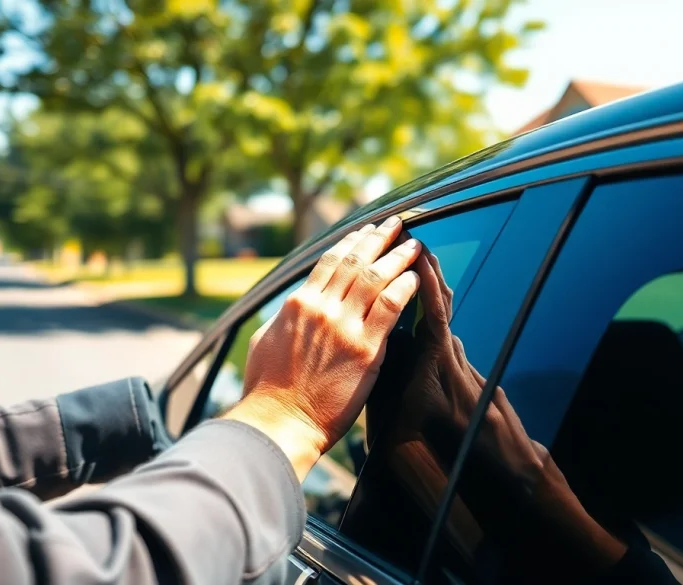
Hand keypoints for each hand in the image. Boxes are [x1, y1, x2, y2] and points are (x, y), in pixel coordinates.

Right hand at [224, 217, 420, 479]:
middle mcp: (321, 308)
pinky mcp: (365, 349)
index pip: (329, 261)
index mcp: (298, 304)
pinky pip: (391, 307)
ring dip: (398, 256)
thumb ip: (284, 318)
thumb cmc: (267, 390)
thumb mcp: (265, 341)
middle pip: (356, 261)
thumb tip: (293, 306)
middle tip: (395, 223)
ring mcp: (344, 326)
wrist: (278, 423)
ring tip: (414, 243)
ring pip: (376, 278)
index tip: (366, 231)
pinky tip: (416, 276)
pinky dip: (405, 287)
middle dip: (378, 238)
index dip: (352, 242)